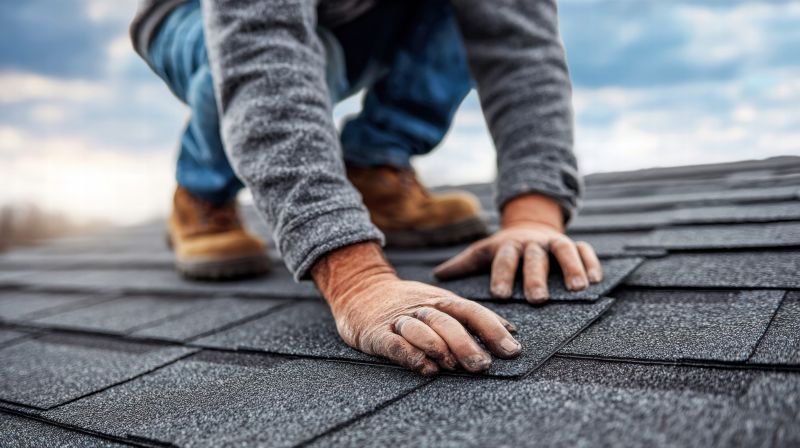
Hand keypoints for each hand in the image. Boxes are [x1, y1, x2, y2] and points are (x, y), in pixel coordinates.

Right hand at [312, 242, 520, 374]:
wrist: (358, 287)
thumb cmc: (407, 302)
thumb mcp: (441, 301)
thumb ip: (472, 316)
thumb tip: (511, 330)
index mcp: (441, 300)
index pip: (471, 311)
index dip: (493, 328)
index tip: (512, 350)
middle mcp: (422, 308)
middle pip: (448, 321)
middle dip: (467, 343)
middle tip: (483, 366)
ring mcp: (399, 321)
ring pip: (422, 330)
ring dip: (440, 347)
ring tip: (454, 366)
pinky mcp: (376, 334)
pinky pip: (394, 344)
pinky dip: (411, 355)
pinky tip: (425, 368)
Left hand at [433, 194, 602, 303]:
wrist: (529, 225)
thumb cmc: (503, 249)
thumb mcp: (483, 251)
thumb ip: (463, 264)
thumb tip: (435, 276)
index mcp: (507, 245)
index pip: (503, 259)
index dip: (502, 275)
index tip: (500, 295)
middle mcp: (531, 242)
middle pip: (533, 257)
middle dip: (535, 277)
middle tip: (537, 299)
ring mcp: (554, 241)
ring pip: (564, 249)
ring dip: (571, 267)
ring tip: (578, 288)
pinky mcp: (574, 243)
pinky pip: (585, 249)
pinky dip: (591, 262)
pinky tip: (596, 279)